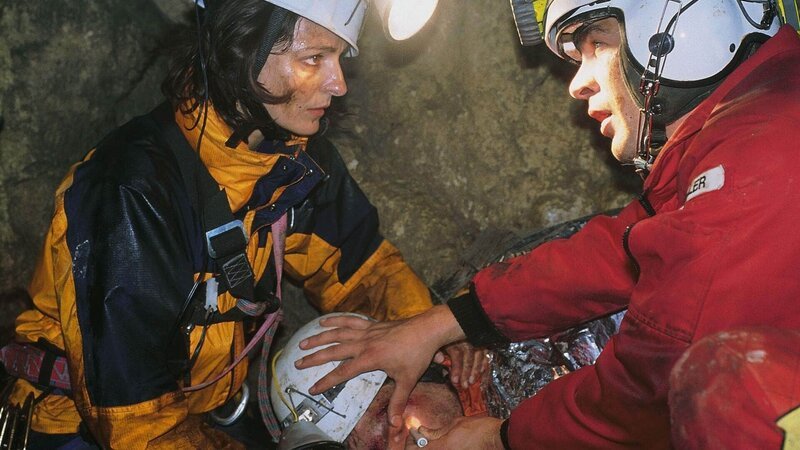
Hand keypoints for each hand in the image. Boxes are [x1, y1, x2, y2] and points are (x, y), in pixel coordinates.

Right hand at [295, 306, 464, 441]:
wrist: (428, 329)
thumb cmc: (417, 354)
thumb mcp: (408, 380)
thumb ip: (398, 401)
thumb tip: (395, 424)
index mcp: (370, 358)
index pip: (343, 372)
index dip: (326, 381)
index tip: (312, 389)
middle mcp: (364, 343)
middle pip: (334, 350)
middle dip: (314, 357)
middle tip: (297, 361)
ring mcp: (367, 331)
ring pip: (338, 333)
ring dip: (320, 337)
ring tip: (304, 342)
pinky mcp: (372, 323)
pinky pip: (350, 320)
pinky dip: (336, 320)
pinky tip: (324, 321)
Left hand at [405, 416, 504, 449]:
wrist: (497, 438)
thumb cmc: (479, 429)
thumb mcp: (455, 424)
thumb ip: (437, 431)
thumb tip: (422, 431)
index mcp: (442, 447)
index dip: (410, 443)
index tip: (413, 434)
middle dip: (418, 446)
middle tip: (421, 437)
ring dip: (429, 448)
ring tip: (431, 440)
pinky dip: (439, 449)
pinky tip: (442, 443)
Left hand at [435, 341, 488, 388]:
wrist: (446, 329)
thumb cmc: (440, 337)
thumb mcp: (436, 344)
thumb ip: (435, 352)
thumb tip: (439, 360)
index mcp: (453, 338)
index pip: (457, 354)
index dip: (457, 368)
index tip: (455, 381)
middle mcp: (465, 338)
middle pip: (469, 355)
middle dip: (467, 372)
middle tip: (465, 385)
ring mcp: (474, 339)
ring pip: (479, 354)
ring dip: (476, 369)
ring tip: (472, 381)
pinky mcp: (480, 342)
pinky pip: (485, 353)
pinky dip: (484, 363)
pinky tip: (481, 372)